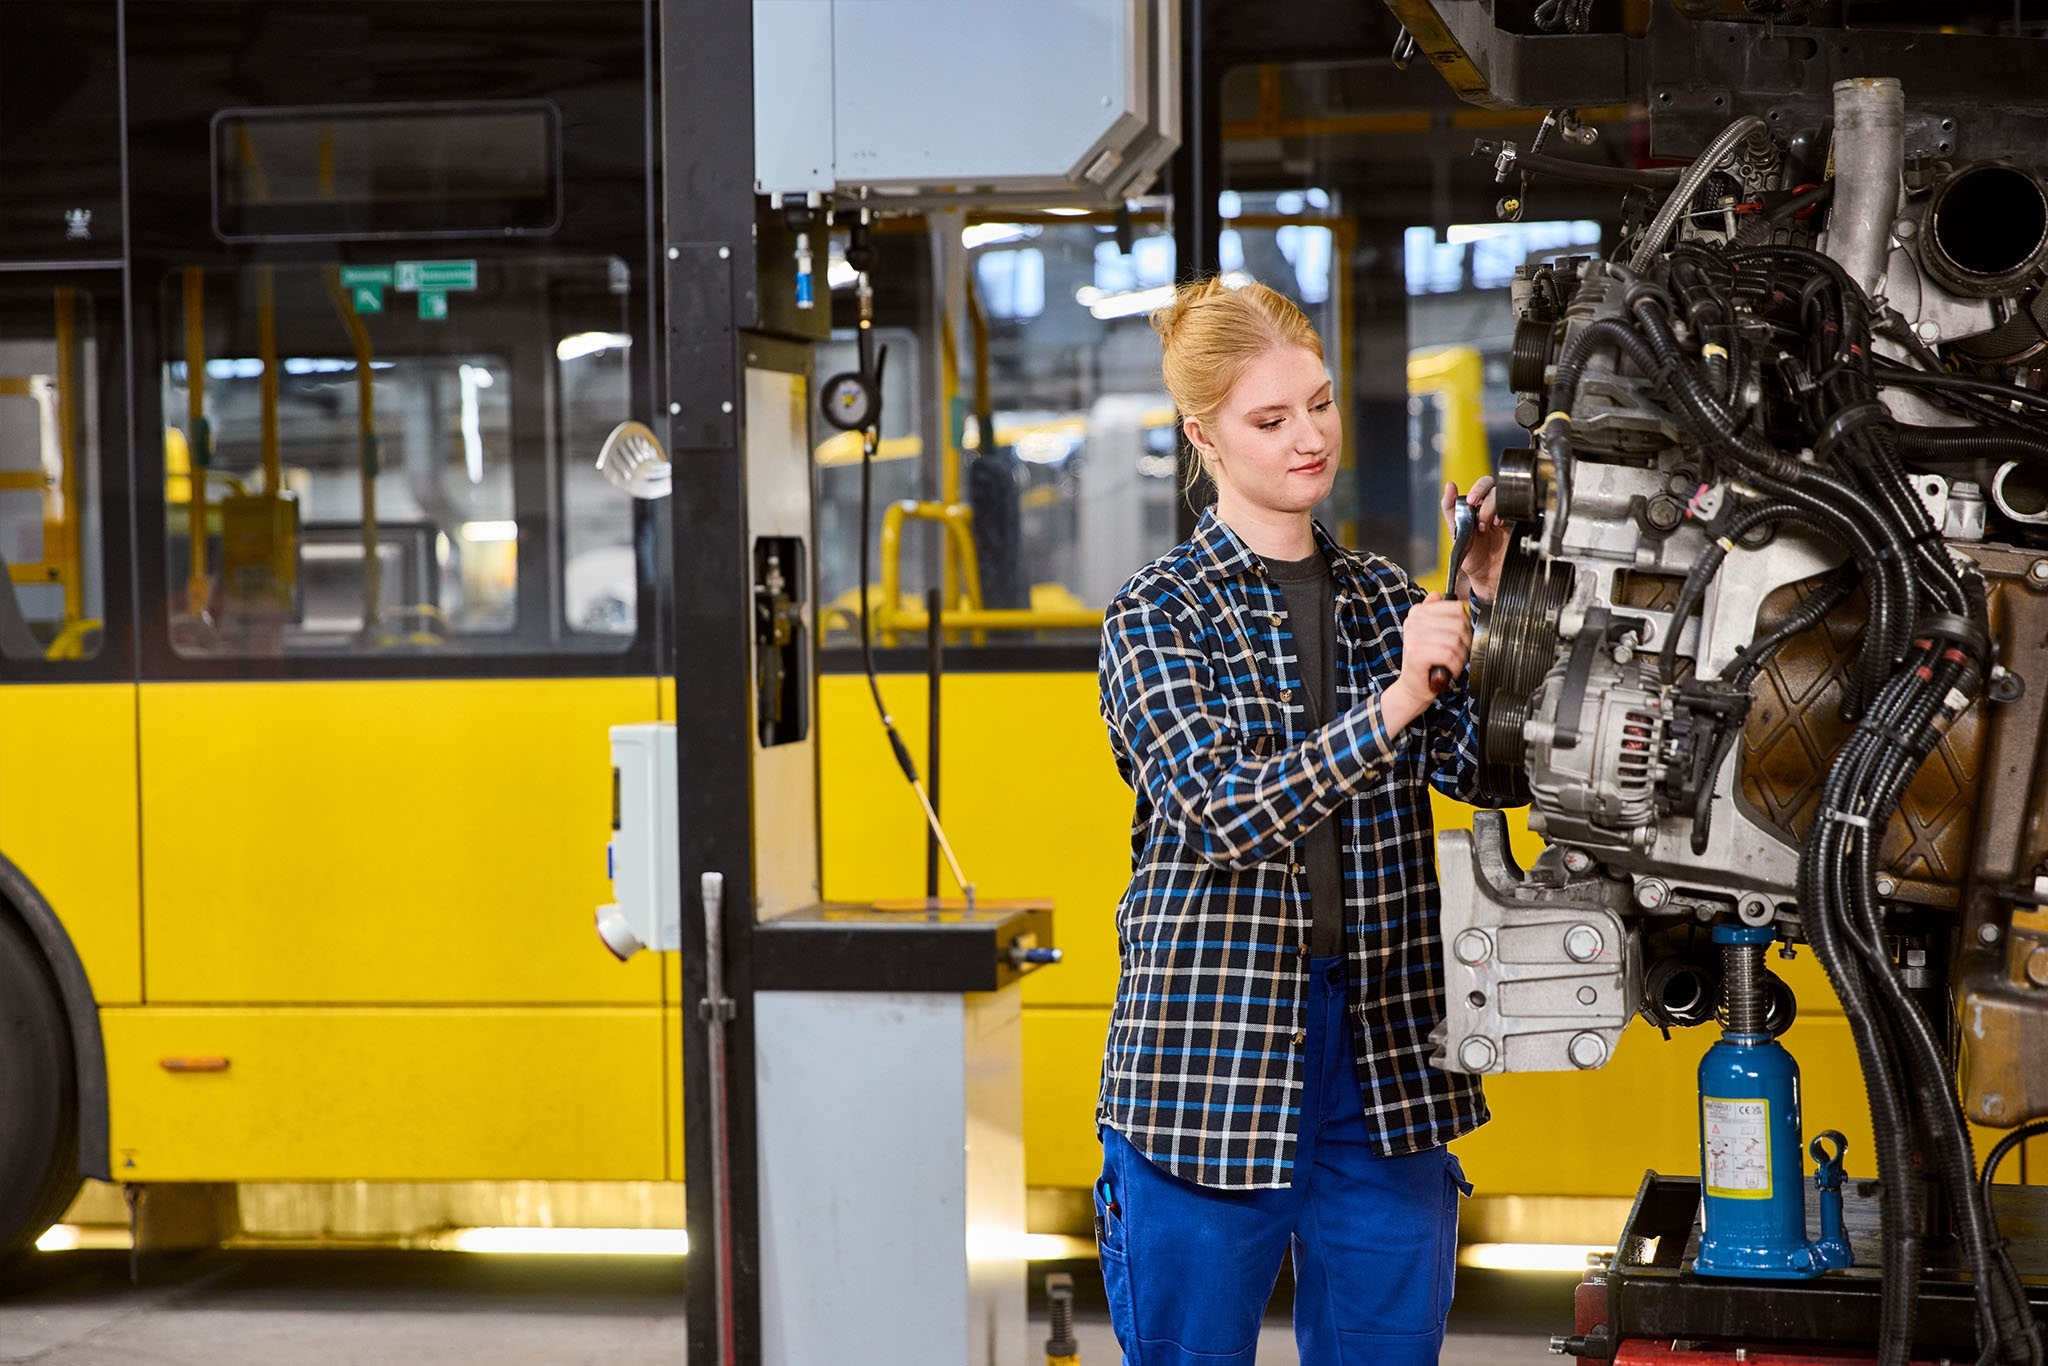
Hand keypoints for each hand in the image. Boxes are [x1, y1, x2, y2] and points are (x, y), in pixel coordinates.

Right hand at [1386, 592, 1472, 728]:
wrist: (1412, 688)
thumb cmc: (1426, 662)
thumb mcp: (1430, 634)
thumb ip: (1435, 613)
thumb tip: (1437, 594)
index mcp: (1418, 613)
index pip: (1456, 608)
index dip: (1466, 625)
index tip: (1459, 638)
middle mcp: (1414, 622)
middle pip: (1459, 624)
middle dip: (1465, 642)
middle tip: (1458, 654)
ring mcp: (1414, 637)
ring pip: (1455, 640)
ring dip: (1460, 657)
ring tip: (1453, 663)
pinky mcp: (1417, 654)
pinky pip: (1449, 654)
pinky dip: (1454, 666)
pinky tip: (1449, 670)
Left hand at [1442, 477, 1509, 601]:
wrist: (1489, 578)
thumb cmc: (1473, 558)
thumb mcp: (1456, 534)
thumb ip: (1451, 511)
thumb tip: (1449, 486)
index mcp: (1478, 508)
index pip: (1480, 486)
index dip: (1476, 489)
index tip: (1470, 500)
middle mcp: (1492, 508)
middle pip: (1493, 485)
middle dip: (1483, 494)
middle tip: (1476, 508)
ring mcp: (1506, 514)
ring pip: (1504, 494)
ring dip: (1492, 505)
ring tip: (1486, 524)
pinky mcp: (1518, 523)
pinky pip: (1517, 509)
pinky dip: (1508, 512)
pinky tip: (1500, 524)